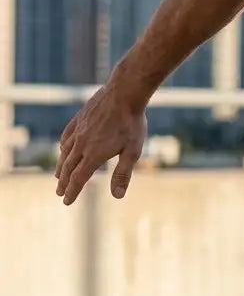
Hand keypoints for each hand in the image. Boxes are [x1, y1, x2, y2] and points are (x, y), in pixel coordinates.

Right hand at [55, 84, 146, 204]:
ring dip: (61, 166)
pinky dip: (63, 147)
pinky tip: (63, 149)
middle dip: (64, 182)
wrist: (124, 93)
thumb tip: (117, 196)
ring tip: (58, 176)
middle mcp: (81, 144)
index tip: (66, 201)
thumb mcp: (132, 152)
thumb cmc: (132, 124)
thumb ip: (123, 174)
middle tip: (60, 193)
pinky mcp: (79, 119)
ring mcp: (79, 130)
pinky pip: (67, 136)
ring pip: (65, 153)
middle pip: (68, 168)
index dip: (72, 191)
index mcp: (93, 154)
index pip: (78, 178)